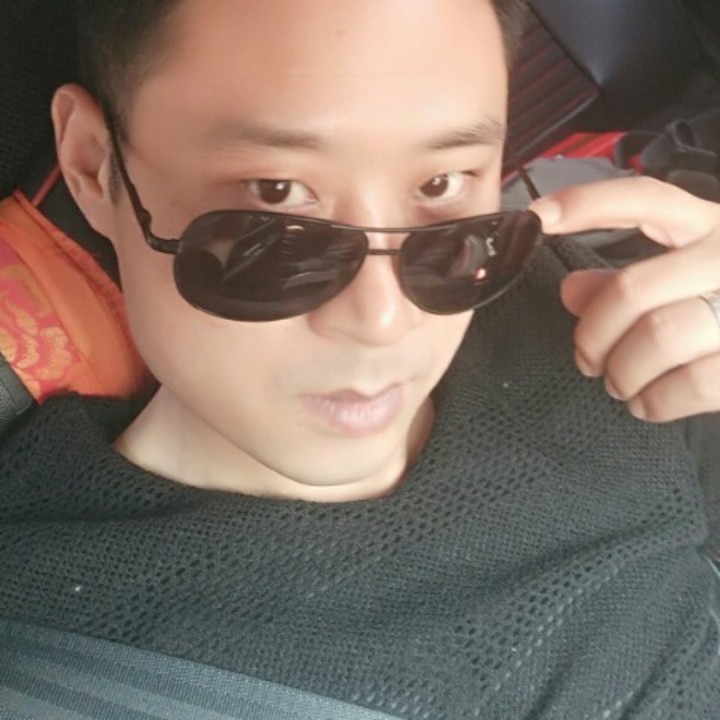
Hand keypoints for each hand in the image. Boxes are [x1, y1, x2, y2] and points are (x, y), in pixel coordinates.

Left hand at [530, 176, 719, 422]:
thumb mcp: (684, 280)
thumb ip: (625, 281)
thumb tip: (571, 289)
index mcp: (711, 227)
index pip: (646, 201)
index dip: (587, 204)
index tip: (537, 218)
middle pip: (633, 289)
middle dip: (593, 336)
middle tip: (586, 360)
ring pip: (658, 337)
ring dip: (622, 372)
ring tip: (620, 384)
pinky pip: (691, 383)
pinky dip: (655, 401)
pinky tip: (647, 402)